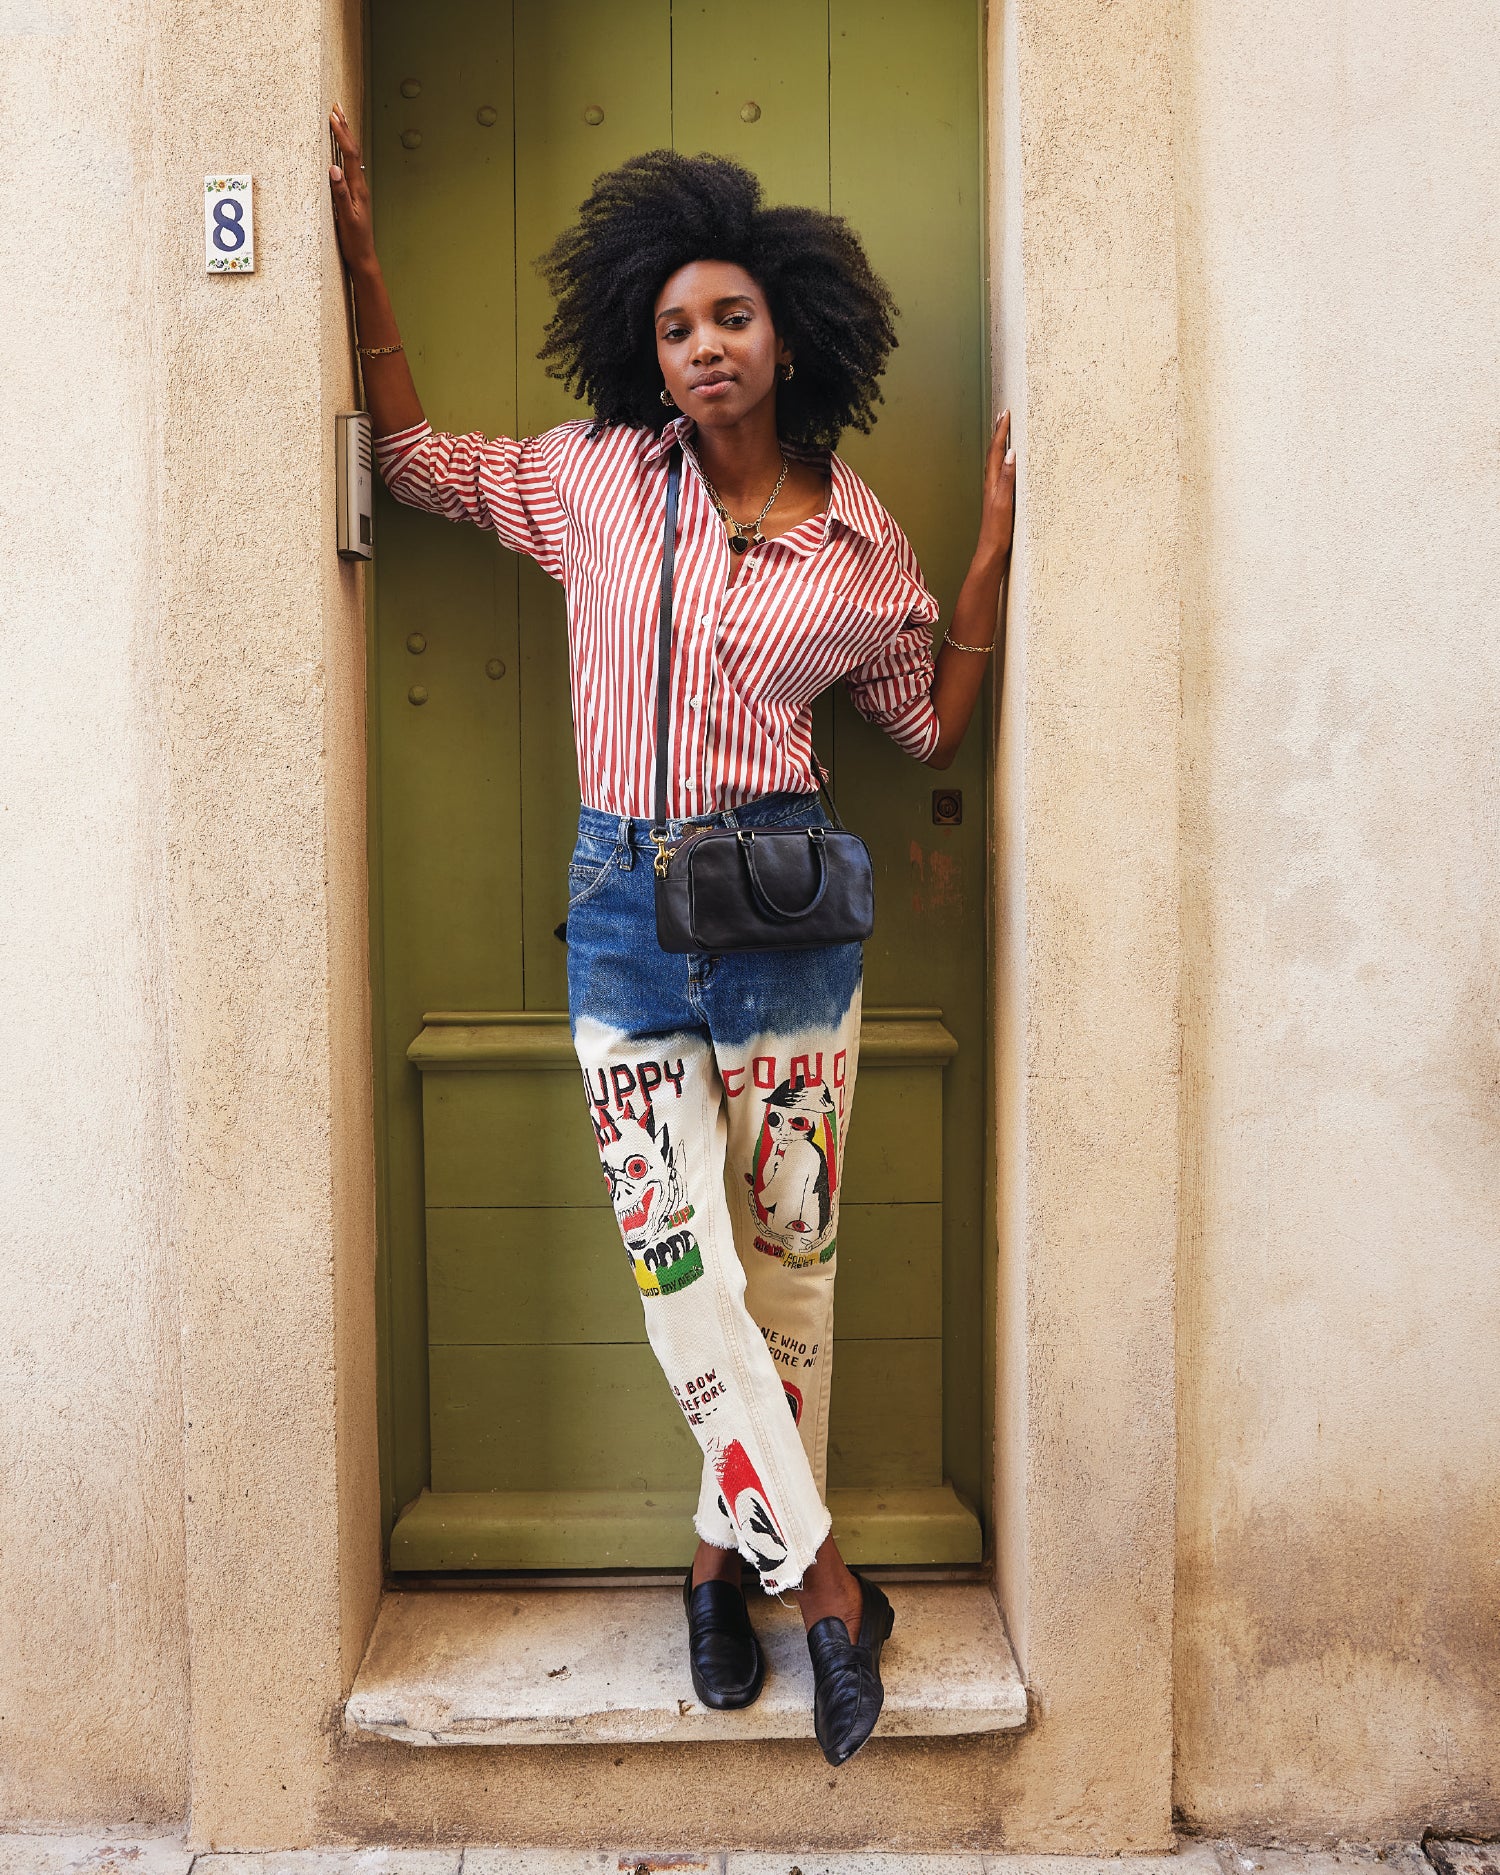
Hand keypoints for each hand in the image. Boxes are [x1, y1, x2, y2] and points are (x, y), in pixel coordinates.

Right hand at [328, 103, 376, 274]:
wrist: (363, 258)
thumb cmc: (354, 242)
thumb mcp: (345, 219)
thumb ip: (340, 194)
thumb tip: (333, 169)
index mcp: (358, 189)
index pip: (350, 155)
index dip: (342, 134)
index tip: (333, 116)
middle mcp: (360, 186)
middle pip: (353, 151)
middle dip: (345, 128)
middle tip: (336, 107)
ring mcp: (358, 190)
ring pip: (352, 157)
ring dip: (345, 137)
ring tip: (339, 120)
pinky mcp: (354, 195)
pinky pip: (350, 167)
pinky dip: (344, 151)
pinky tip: (341, 149)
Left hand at [978, 408, 1016, 560]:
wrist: (990, 554)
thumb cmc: (997, 533)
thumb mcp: (1004, 503)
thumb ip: (1006, 479)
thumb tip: (1010, 454)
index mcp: (991, 484)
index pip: (996, 451)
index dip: (1001, 432)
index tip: (1006, 414)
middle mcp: (991, 486)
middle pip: (993, 453)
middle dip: (998, 433)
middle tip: (1003, 416)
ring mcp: (994, 493)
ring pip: (996, 462)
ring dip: (1000, 446)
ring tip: (1004, 433)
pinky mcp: (999, 501)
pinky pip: (1001, 474)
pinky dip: (1005, 462)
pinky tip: (1009, 465)